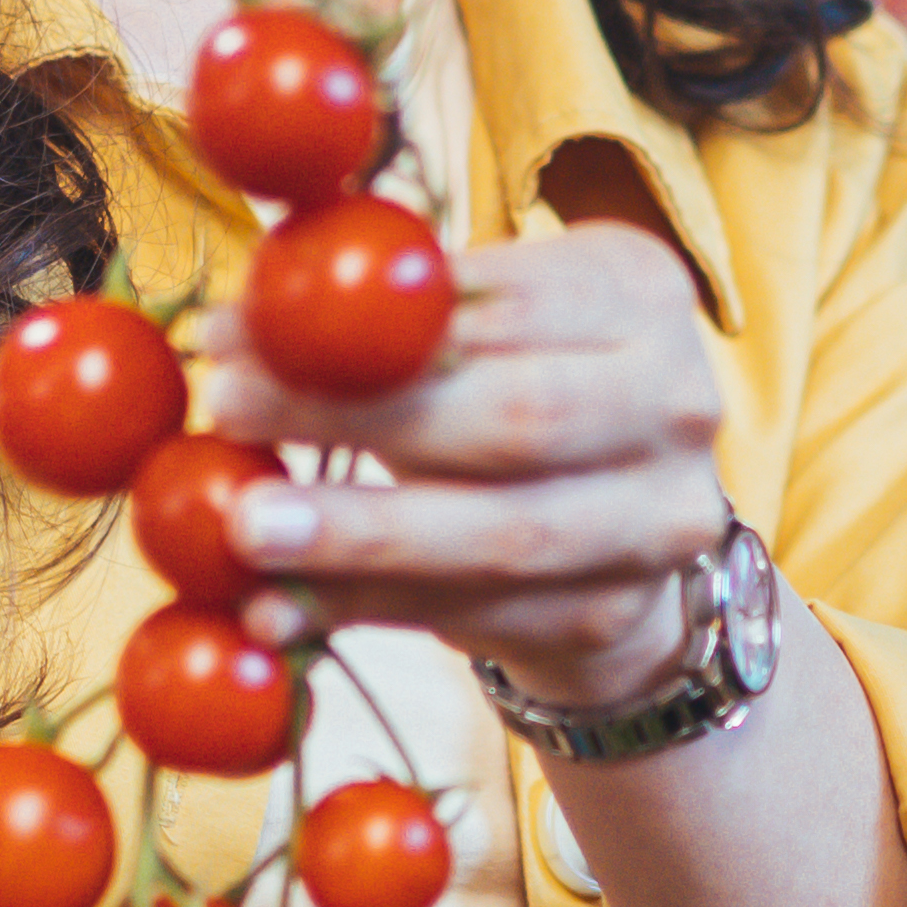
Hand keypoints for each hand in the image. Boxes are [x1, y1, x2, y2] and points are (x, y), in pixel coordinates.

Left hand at [192, 220, 729, 717]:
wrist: (618, 529)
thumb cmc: (518, 387)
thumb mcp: (483, 326)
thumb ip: (394, 316)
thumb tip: (241, 325)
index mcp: (640, 291)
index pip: (494, 304)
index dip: (360, 323)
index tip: (234, 329)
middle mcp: (678, 401)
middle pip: (510, 416)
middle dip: (355, 417)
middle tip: (229, 409)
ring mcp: (660, 519)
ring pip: (499, 533)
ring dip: (359, 536)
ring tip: (247, 527)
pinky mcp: (612, 612)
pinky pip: (473, 616)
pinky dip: (366, 610)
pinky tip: (280, 609)